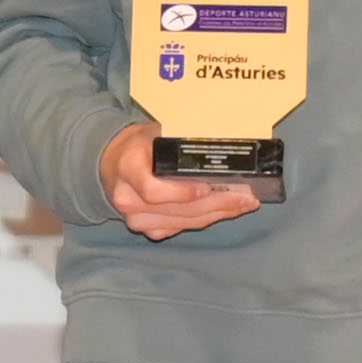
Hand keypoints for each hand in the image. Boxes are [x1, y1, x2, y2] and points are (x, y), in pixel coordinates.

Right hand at [99, 121, 269, 241]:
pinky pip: (183, 228)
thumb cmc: (142, 145)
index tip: (209, 186)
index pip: (153, 190)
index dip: (183, 192)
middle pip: (178, 209)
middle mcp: (129, 199)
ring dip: (218, 213)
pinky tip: (226, 210)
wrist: (115, 163)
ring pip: (185, 222)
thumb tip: (221, 140)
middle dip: (216, 203)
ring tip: (244, 203)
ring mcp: (137, 219)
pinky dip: (207, 219)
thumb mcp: (155, 132)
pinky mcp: (149, 230)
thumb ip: (179, 139)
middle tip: (246, 197)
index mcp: (128, 168)